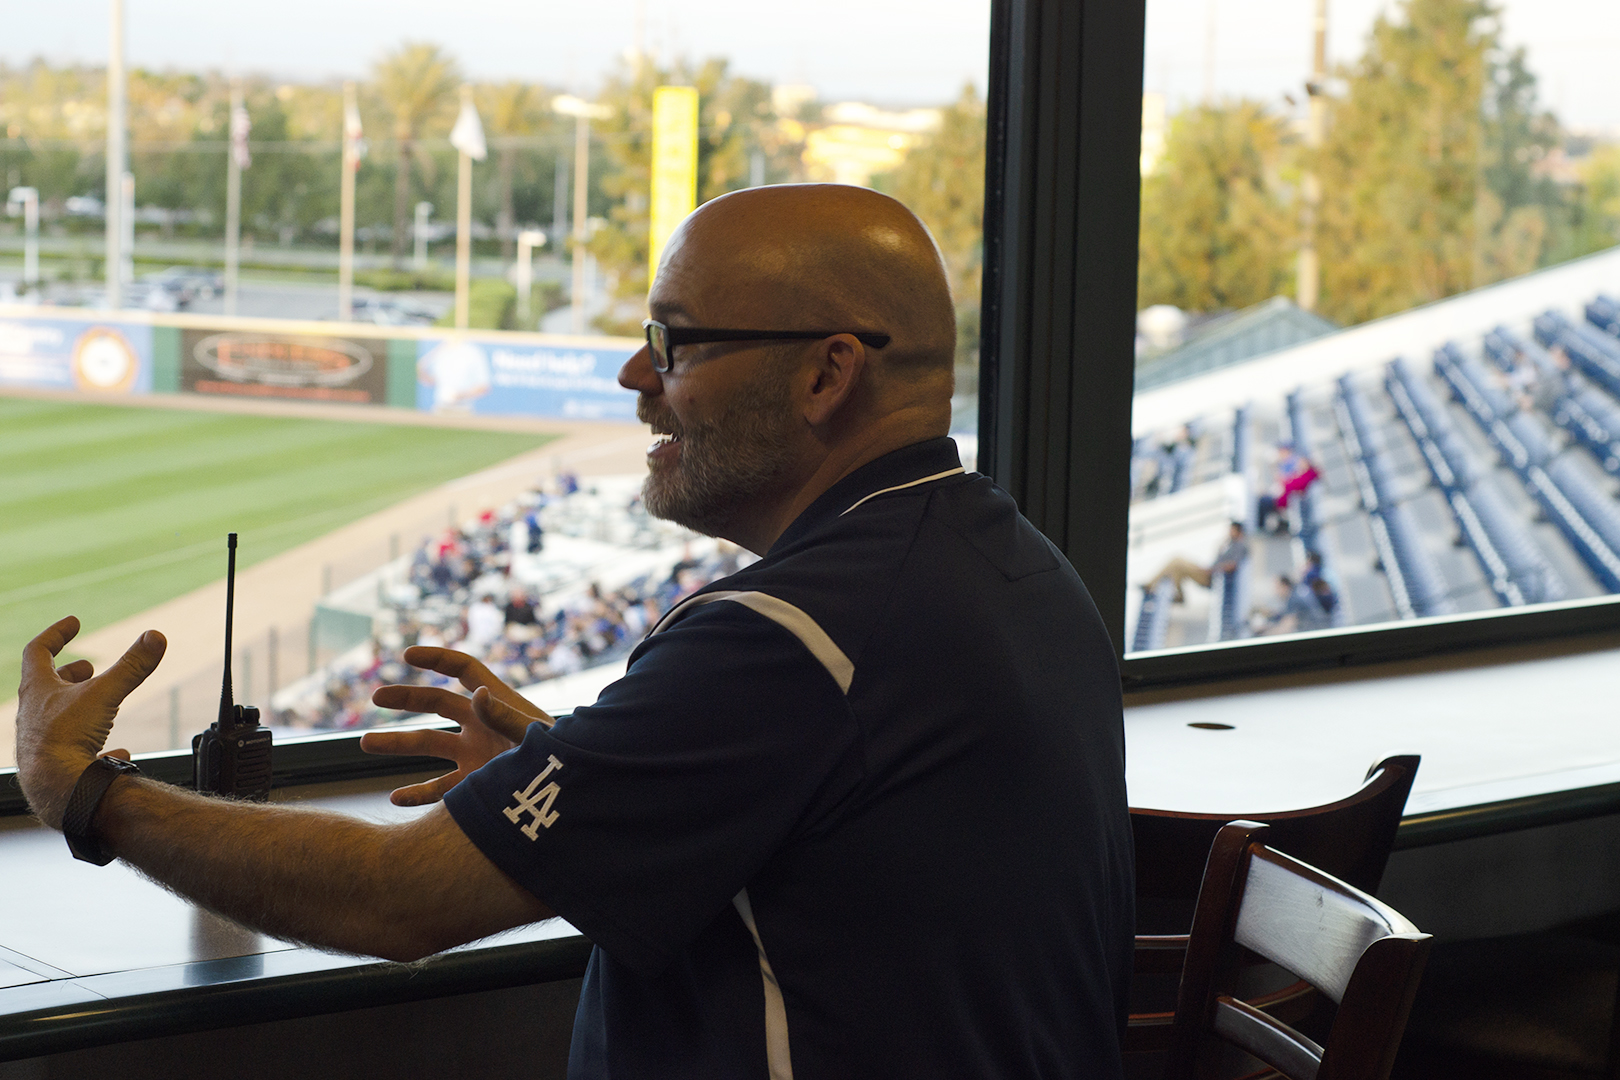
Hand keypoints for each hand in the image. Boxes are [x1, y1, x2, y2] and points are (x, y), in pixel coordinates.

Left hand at [16, 617, 164, 829]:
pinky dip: (97, 746)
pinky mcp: (54, 765)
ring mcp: (40, 741)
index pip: (39, 651)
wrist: (55, 787)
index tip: (74, 623)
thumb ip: (132, 666)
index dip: (57, 634)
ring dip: (80, 707)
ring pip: (57, 716)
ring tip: (103, 705)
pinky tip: (118, 750)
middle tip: (86, 666)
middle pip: (46, 685)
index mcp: (38, 690)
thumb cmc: (67, 738)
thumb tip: (155, 637)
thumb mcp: (105, 694)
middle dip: (69, 673)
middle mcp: (33, 714)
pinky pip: (74, 752)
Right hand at [363, 647, 552, 807]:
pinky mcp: (474, 786)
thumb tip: (476, 694)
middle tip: (376, 696)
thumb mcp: (534, 734)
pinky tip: (396, 799)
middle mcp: (481, 725)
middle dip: (406, 698)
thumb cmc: (563, 757)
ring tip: (363, 743)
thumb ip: (506, 716)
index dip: (437, 658)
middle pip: (436, 704)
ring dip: (397, 744)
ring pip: (428, 746)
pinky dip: (418, 794)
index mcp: (496, 702)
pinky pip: (439, 789)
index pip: (463, 670)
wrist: (573, 791)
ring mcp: (475, 756)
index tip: (406, 654)